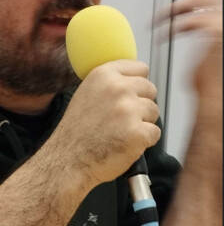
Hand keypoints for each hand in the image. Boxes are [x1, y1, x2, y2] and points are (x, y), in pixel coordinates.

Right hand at [54, 59, 159, 184]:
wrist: (69, 158)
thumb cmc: (77, 129)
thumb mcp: (86, 92)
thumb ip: (109, 82)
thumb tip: (133, 79)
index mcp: (104, 75)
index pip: (140, 68)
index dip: (138, 82)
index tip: (131, 93)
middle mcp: (118, 88)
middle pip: (150, 88)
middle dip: (141, 103)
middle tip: (123, 117)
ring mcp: (129, 110)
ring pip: (154, 111)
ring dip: (143, 122)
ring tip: (121, 131)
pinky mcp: (138, 132)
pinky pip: (155, 132)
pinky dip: (144, 140)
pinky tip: (126, 143)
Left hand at [156, 0, 221, 95]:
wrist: (213, 97)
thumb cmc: (206, 79)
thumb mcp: (201, 46)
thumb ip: (193, 28)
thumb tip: (179, 21)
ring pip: (193, 2)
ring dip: (169, 10)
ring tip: (155, 21)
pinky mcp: (216, 31)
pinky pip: (188, 21)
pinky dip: (171, 28)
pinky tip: (162, 35)